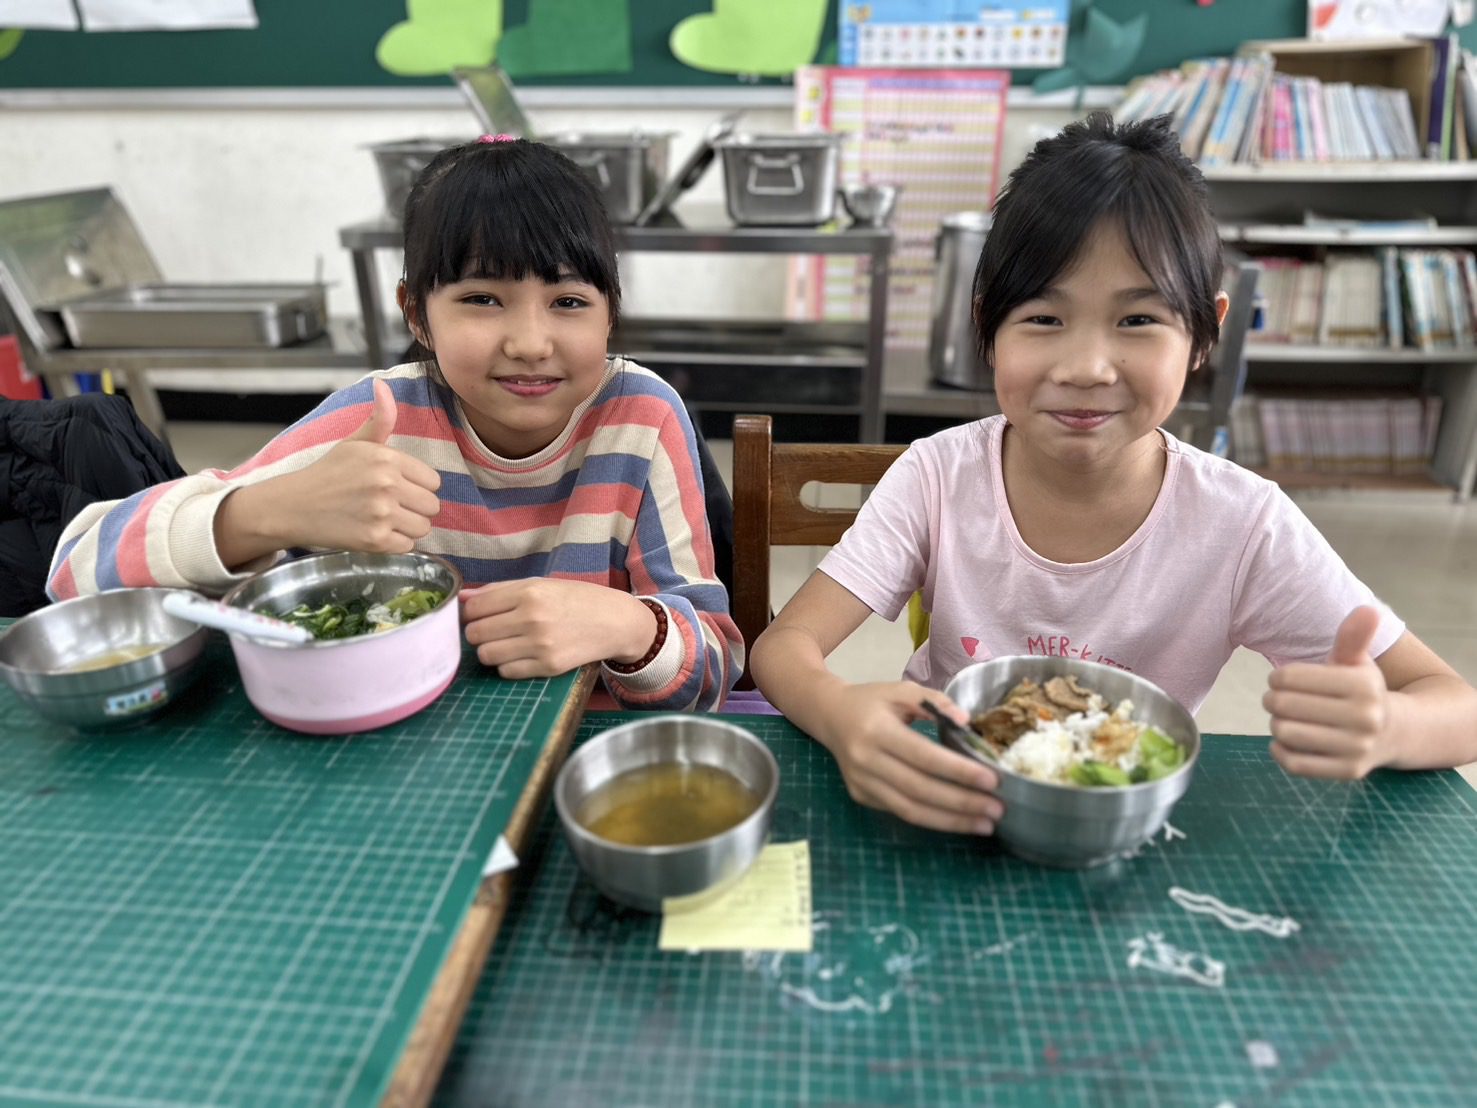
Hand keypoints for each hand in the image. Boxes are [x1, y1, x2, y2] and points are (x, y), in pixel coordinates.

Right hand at [220, 379, 441, 562]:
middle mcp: (387, 484)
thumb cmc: (328, 474)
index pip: (433, 480)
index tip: (398, 488)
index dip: (418, 486)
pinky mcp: (375, 540)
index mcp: (386, 458)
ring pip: (423, 527)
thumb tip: (383, 384)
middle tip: (391, 506)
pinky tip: (376, 533)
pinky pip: (408, 546)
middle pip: (432, 505)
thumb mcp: (354, 443)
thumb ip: (380, 419)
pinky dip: (395, 544)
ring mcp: (381, 513)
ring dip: (408, 528)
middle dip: (416, 508)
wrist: (293, 506)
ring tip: (384, 519)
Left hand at [461, 578, 657, 678]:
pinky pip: (507, 672)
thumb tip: (462, 598)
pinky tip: (520, 655)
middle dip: (478, 633)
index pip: (474, 608)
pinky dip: (507, 665)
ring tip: (505, 644)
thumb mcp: (540, 585)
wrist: (615, 621)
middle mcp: (532, 618)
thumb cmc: (575, 599)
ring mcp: (541, 645)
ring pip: (487, 655)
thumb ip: (499, 590)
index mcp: (529, 592)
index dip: (470, 614)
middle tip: (492, 631)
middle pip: (475, 634)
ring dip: (490, 651)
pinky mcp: (549, 666)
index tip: (478, 616)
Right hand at [817, 681, 1001, 834]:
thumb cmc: (871, 701)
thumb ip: (935, 701)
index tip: (993, 780)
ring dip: (951, 821)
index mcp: (876, 731)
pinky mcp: (862, 797)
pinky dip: (933, 819)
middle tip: (998, 809)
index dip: (958, 771)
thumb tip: (967, 723)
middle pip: (920, 789)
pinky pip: (901, 812)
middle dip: (962, 802)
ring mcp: (862, 784)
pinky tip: (959, 820)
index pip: (924, 756)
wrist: (829, 716)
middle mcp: (866, 761)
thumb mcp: (901, 690)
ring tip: (985, 824)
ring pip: (910, 810)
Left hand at [1263, 606, 1390, 779]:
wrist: (1397, 732)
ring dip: (1277, 725)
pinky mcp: (1347, 772)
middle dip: (1273, 701)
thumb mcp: (1358, 661)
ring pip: (1285, 734)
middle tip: (1279, 701)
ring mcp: (1357, 748)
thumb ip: (1354, 637)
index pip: (1288, 678)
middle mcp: (1365, 718)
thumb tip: (1367, 610)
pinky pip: (1295, 764)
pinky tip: (1285, 741)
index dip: (1277, 678)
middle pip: (1282, 706)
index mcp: (1362, 685)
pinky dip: (1280, 751)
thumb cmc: (1362, 691)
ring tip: (1284, 719)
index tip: (1282, 680)